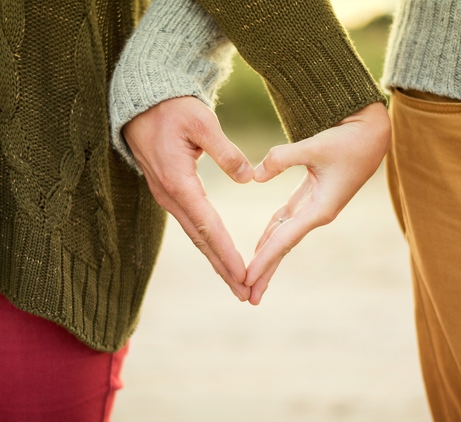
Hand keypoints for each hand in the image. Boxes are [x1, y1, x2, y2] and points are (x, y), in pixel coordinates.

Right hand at [123, 96, 252, 300]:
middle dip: (223, 268)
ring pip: (195, 235)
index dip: (227, 252)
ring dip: (215, 260)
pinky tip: (218, 253)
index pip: (208, 225)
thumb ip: (225, 151)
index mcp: (179, 182)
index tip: (244, 274)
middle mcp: (171, 196)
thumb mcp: (201, 122)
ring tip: (236, 282)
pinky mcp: (170, 193)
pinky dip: (207, 243)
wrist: (142, 105)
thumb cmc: (172, 109)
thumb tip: (248, 178)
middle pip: (201, 240)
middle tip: (244, 293)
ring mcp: (168, 197)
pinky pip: (191, 224)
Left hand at [245, 102, 390, 304]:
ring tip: (251, 278)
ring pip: (283, 237)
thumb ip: (282, 159)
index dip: (264, 260)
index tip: (246, 279)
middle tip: (247, 296)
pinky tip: (260, 245)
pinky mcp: (310, 198)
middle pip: (283, 247)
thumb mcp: (315, 146)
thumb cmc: (348, 140)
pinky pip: (286, 221)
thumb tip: (254, 176)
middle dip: (265, 272)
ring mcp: (313, 208)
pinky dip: (271, 234)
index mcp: (320, 209)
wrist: (371, 134)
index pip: (284, 240)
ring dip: (267, 256)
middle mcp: (316, 214)